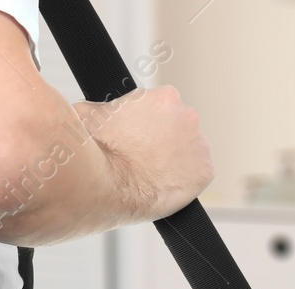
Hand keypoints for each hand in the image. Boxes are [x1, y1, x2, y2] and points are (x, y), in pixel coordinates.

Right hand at [76, 87, 213, 220]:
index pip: (163, 108)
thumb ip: (103, 107)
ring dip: (177, 159)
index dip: (149, 124)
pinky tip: (167, 185)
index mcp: (165, 97)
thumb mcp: (89, 112)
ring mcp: (199, 145)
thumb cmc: (96, 150)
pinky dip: (186, 180)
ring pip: (190, 150)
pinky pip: (199, 175)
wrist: (104, 184)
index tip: (140, 137)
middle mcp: (187, 116)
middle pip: (180, 127)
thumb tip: (96, 109)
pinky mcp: (205, 172)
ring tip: (154, 173)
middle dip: (165, 139)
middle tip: (146, 156)